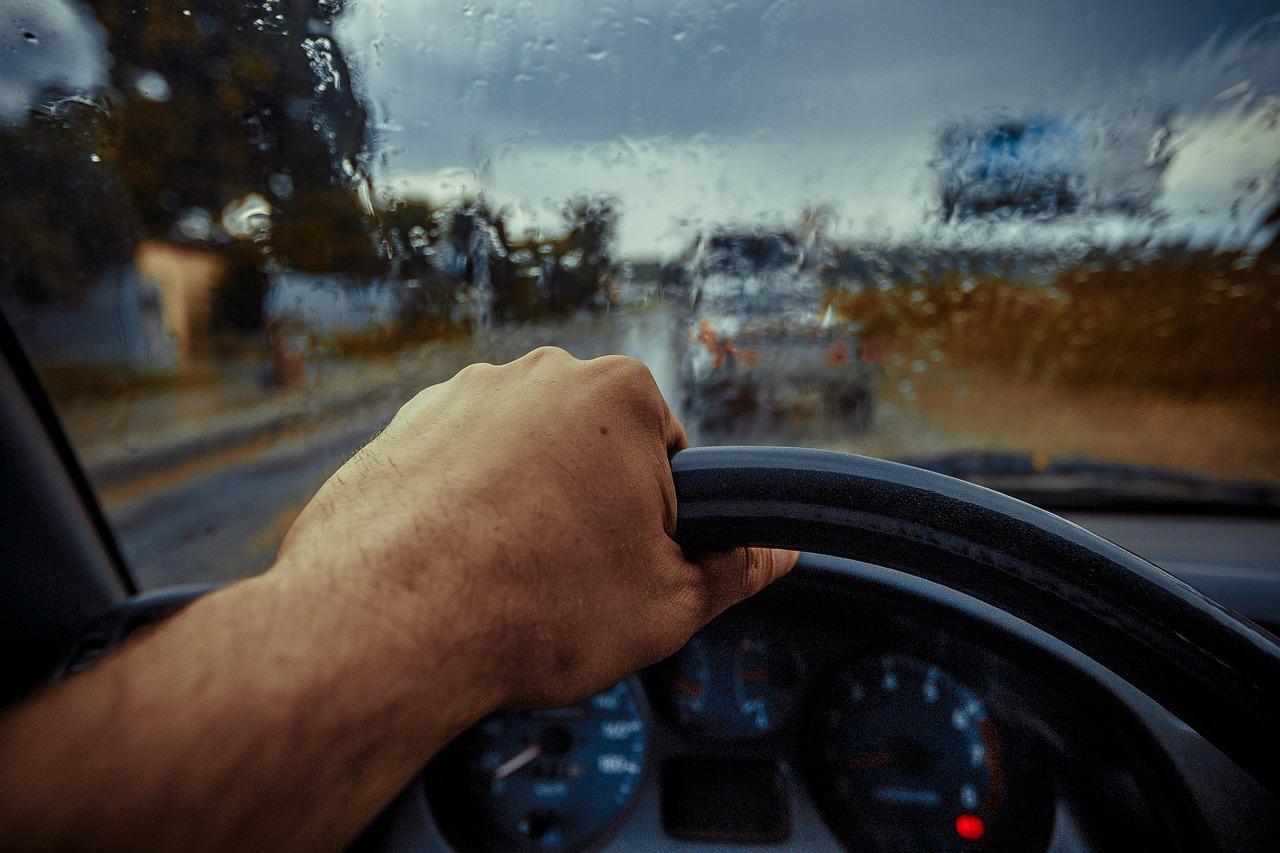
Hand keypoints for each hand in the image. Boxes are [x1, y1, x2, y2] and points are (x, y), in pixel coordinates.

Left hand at [275, 346, 796, 706]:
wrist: (381, 627)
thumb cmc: (534, 610)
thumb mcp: (668, 607)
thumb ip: (736, 571)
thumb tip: (780, 554)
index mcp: (620, 396)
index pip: (669, 459)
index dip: (657, 524)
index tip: (625, 566)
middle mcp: (541, 374)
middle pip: (595, 449)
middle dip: (591, 506)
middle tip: (567, 578)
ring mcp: (463, 392)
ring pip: (525, 454)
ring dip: (527, 501)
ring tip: (504, 573)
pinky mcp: (404, 424)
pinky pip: (461, 463)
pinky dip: (466, 502)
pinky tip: (454, 559)